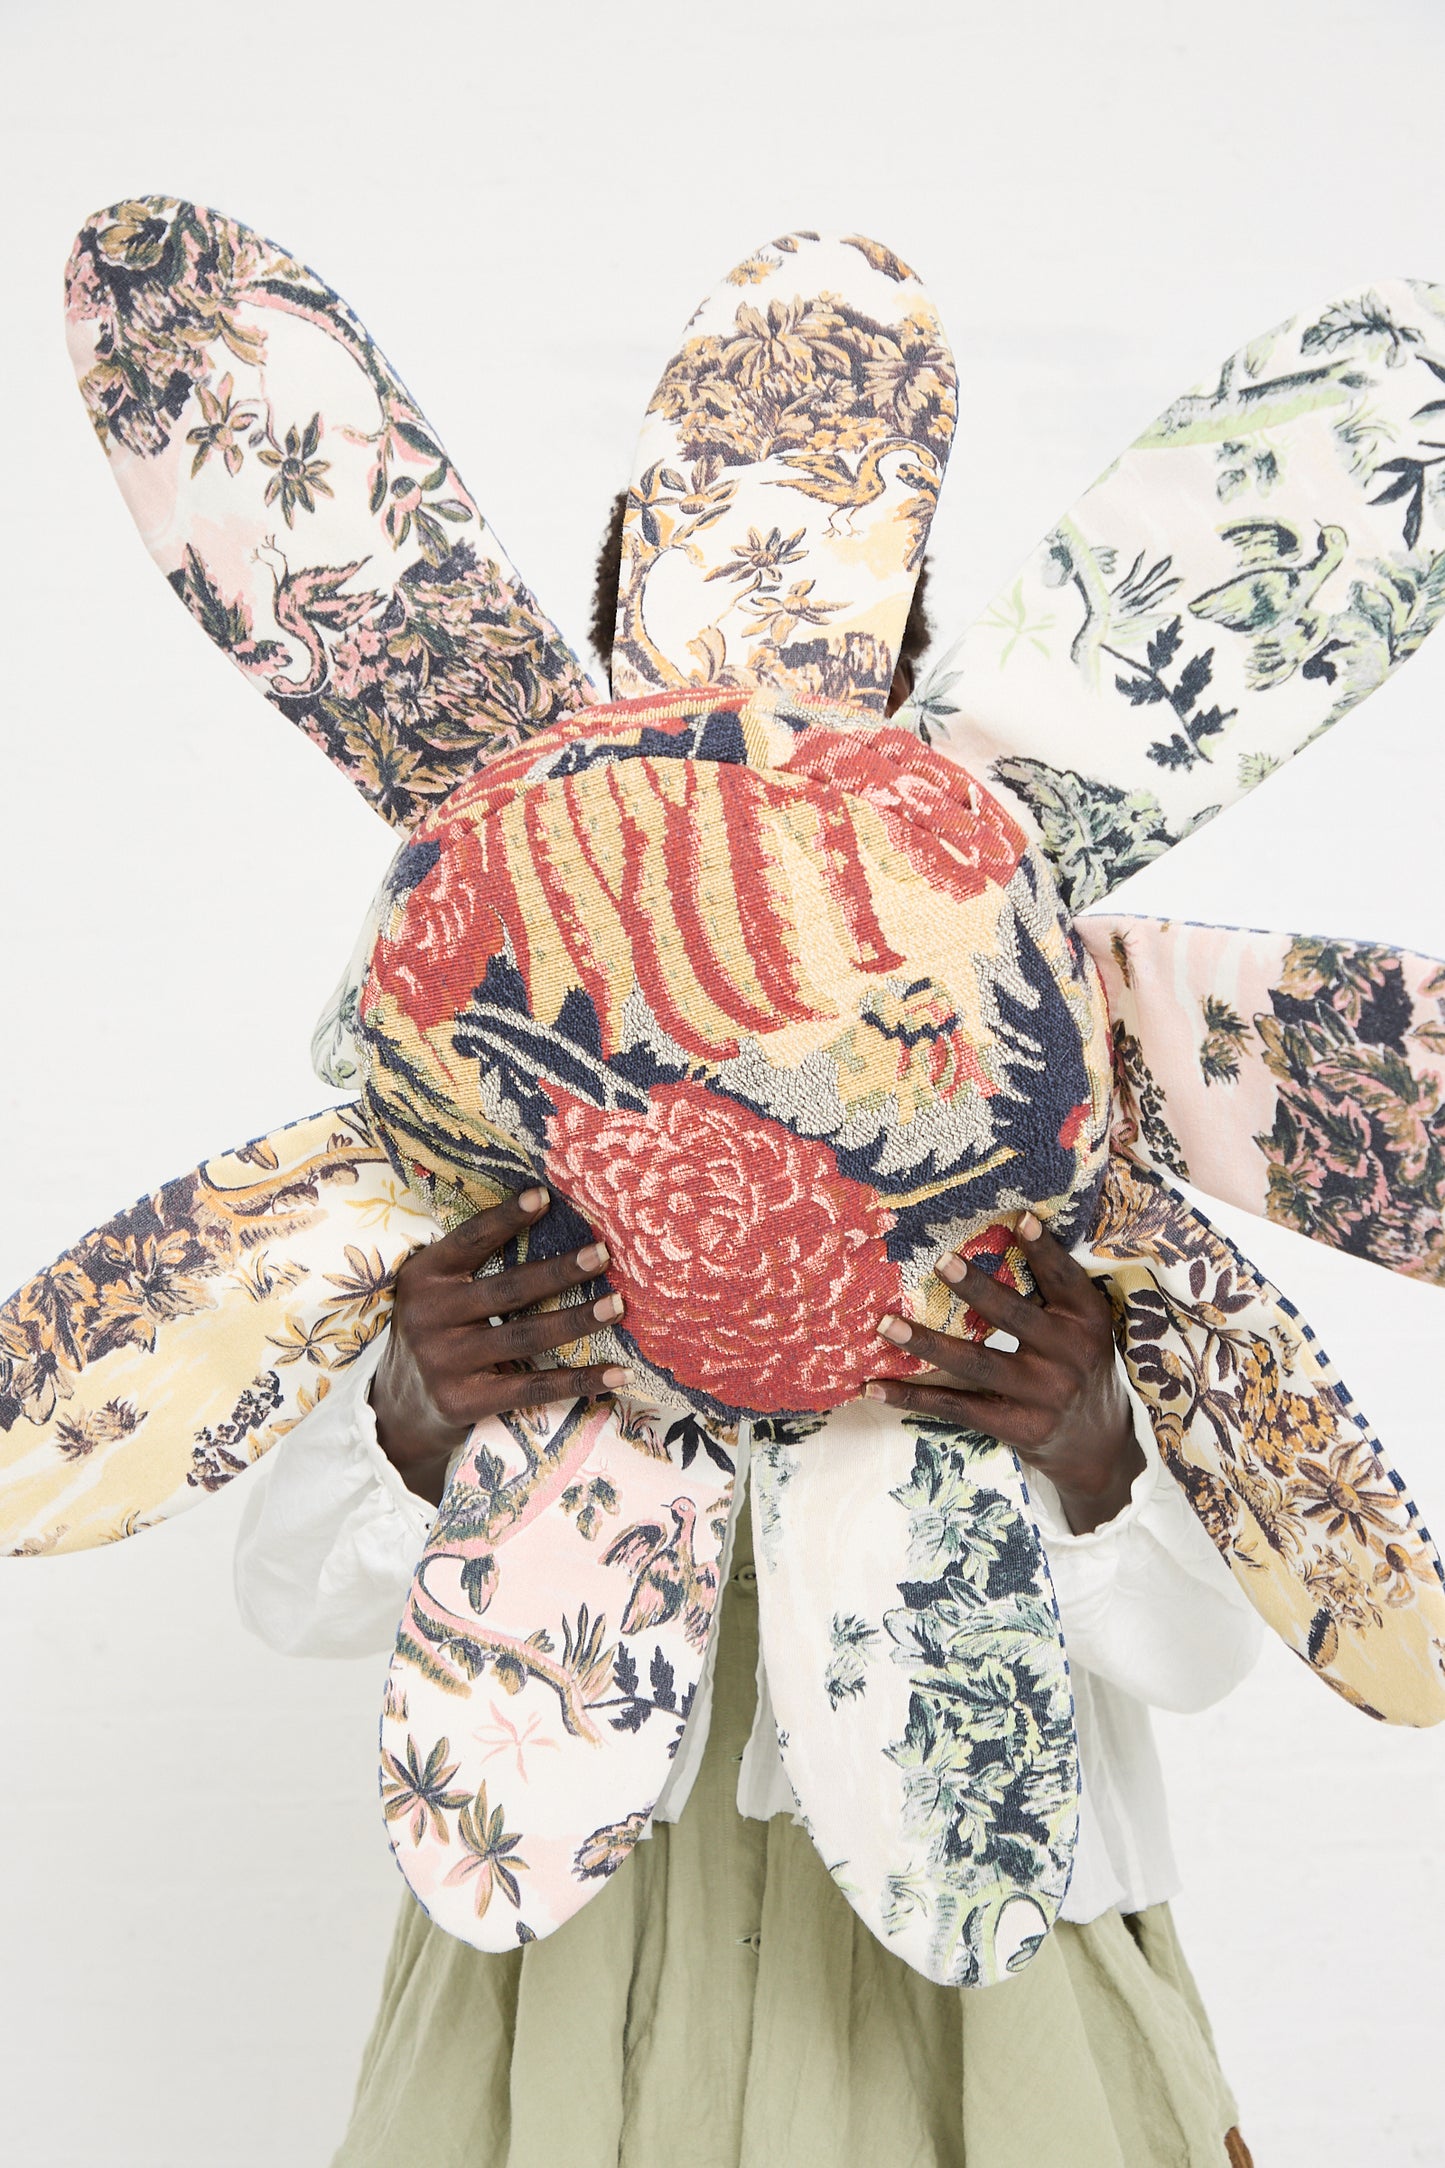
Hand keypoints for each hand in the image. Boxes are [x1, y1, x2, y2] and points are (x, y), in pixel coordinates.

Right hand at [371, 1186, 628, 1504]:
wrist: (399, 1406)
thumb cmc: (438, 1331)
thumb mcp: (438, 1291)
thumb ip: (475, 1265)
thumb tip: (547, 1219)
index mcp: (424, 1277)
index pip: (469, 1240)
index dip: (506, 1218)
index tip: (544, 1196)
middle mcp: (429, 1316)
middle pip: (508, 1289)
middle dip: (560, 1271)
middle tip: (602, 1254)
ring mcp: (444, 1362)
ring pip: (524, 1336)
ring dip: (576, 1320)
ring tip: (616, 1305)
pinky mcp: (462, 1401)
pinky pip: (532, 1388)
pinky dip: (579, 1381)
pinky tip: (616, 1374)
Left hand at [865, 1210, 1143, 1533]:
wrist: (1095, 1443)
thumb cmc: (1075, 1365)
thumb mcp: (1080, 1327)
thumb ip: (1048, 1293)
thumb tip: (996, 1240)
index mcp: (1087, 1320)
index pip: (1065, 1280)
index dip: (1045, 1251)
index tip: (1022, 1219)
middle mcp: (1069, 1355)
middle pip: (1014, 1317)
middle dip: (976, 1290)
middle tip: (941, 1262)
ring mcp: (1043, 1395)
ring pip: (976, 1363)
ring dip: (926, 1343)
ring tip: (886, 1325)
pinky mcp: (1018, 1427)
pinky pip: (958, 1407)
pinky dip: (914, 1397)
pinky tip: (876, 1387)